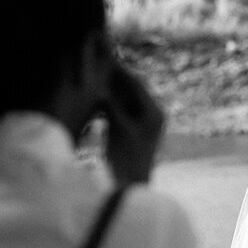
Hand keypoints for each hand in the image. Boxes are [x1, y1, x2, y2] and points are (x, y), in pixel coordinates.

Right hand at [102, 65, 164, 184]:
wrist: (130, 188)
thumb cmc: (126, 160)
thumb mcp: (118, 131)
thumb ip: (111, 107)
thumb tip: (100, 88)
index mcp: (154, 113)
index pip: (136, 84)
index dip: (119, 71)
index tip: (104, 59)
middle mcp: (152, 115)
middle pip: (131, 90)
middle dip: (114, 78)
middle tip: (96, 64)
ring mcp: (143, 124)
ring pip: (125, 100)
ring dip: (110, 90)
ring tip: (93, 78)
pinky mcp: (132, 132)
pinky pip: (120, 111)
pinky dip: (108, 104)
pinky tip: (94, 100)